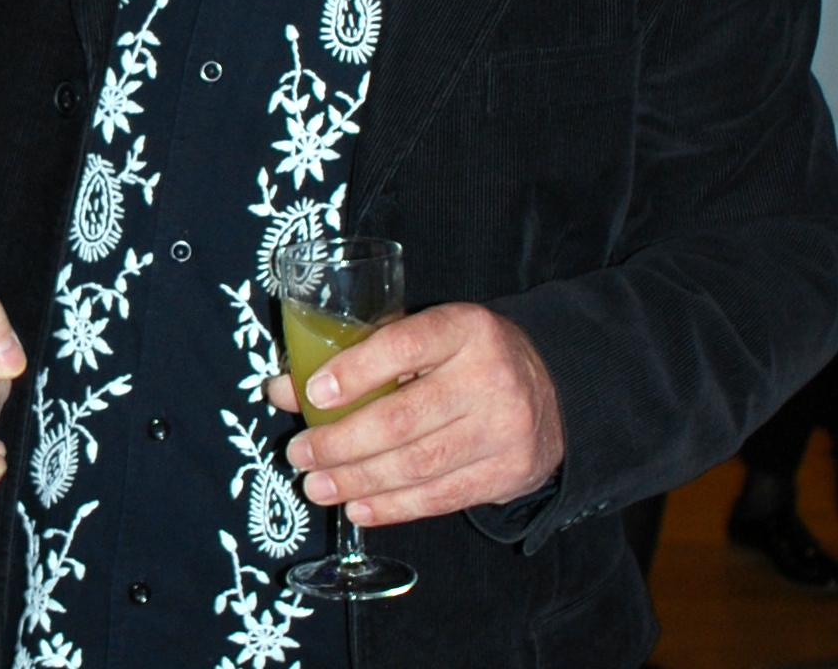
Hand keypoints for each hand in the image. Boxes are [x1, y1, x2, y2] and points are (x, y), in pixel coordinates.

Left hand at [262, 302, 561, 526]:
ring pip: (417, 464)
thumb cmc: (466, 360)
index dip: (356, 371)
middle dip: (341, 442)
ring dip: (358, 481)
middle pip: (403, 418)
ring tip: (316, 486)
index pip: (404, 345)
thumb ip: (358, 357)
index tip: (313, 394)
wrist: (554, 394)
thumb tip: (283, 388)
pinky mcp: (508, 474)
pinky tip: (358, 508)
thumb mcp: (424, 339)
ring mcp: (503, 429)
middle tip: (299, 453)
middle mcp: (489, 376)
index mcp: (464, 328)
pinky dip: (393, 507)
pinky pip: (440, 497)